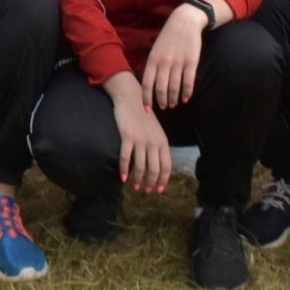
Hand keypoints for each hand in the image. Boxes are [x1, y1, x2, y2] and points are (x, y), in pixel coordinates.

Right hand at [105, 71, 171, 193]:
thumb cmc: (143, 115)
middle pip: (154, 169)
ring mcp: (140, 140)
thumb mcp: (155, 130)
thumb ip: (157, 145)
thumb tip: (156, 163)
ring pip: (140, 166)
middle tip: (145, 191)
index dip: (163, 180)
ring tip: (135, 187)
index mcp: (163, 141)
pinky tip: (123, 177)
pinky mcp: (127, 136)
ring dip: (138, 179)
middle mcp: (154, 142)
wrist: (131, 98)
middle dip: (150, 183)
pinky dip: (124, 169)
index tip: (158, 190)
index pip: (166, 166)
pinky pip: (126, 157)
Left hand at [141, 0, 218, 109]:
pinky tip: (185, 98)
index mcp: (153, 59)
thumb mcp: (155, 49)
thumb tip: (150, 84)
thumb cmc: (168, 37)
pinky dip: (187, 92)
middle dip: (161, 101)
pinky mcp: (191, 61)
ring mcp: (178, 62)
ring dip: (173, 98)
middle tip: (164, 107)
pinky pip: (188, 82)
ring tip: (173, 104)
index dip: (146, 99)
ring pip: (174, 87)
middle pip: (161, 88)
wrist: (185, 21)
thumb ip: (153, 65)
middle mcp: (164, 62)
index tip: (147, 110)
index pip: (147, 84)